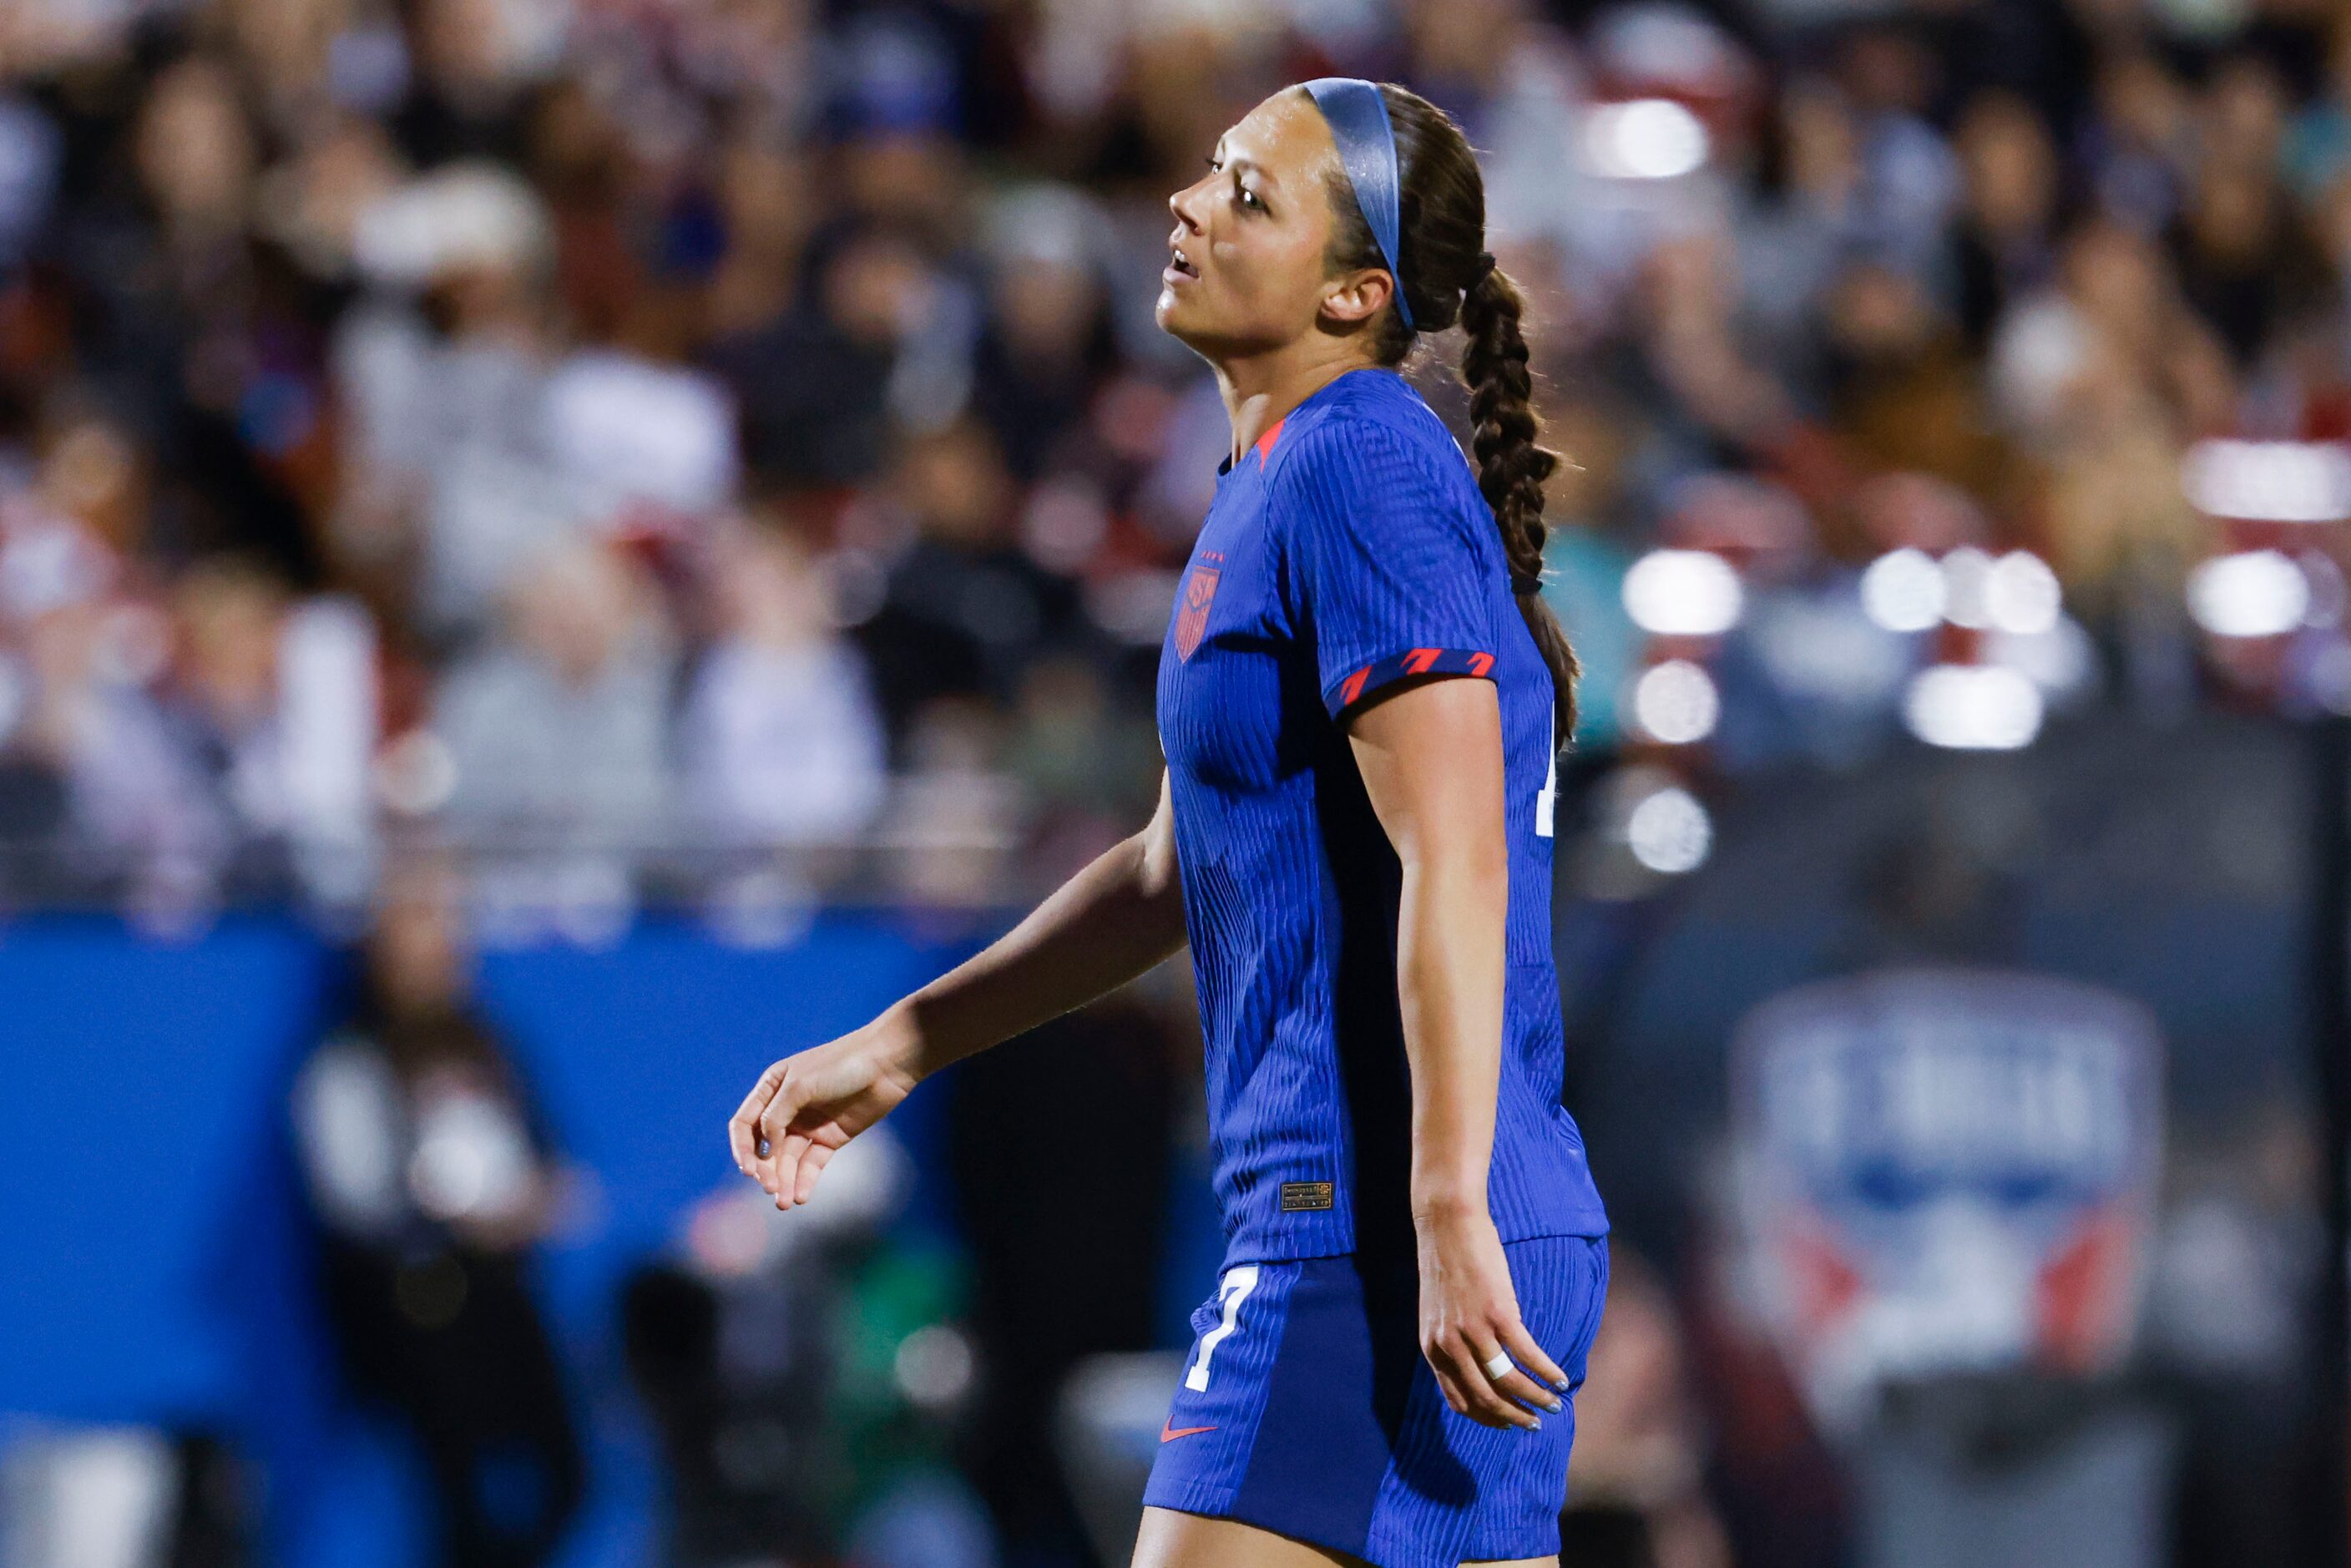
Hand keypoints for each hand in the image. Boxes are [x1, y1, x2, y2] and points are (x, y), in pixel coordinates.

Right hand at [727, 1013, 920, 1209]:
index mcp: (772, 1088)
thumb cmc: (841, 1065)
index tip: (749, 1170)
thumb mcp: (799, 1085)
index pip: (745, 1124)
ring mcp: (809, 1125)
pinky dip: (805, 1181)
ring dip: (784, 1181)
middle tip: (771, 1188)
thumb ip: (776, 1116)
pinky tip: (801, 1196)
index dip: (742, 1149)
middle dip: (765, 1170)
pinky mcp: (831, 1139)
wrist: (887, 1064)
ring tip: (785, 1203)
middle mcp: (787, 1109)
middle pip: (765, 1148)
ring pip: (788, 1160)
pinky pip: (812, 1164)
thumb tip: (766, 1146)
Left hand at [1414, 1201, 1569, 1429]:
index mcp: (1432, 1348)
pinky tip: (1560, 1378)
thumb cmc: (1446, 1263)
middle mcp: (1450, 1345)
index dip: (1486, 1417)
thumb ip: (1449, 1340)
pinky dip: (1546, 1371)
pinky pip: (1527, 1354)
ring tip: (1553, 1403)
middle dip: (1514, 1417)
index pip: (1459, 1400)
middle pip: (1486, 1398)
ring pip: (1509, 1382)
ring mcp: (1473, 1331)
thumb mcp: (1437, 1311)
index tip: (1507, 1424)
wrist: (1447, 1223)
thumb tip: (1474, 1363)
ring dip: (1535, 1398)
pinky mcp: (1498, 1313)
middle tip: (1535, 1423)